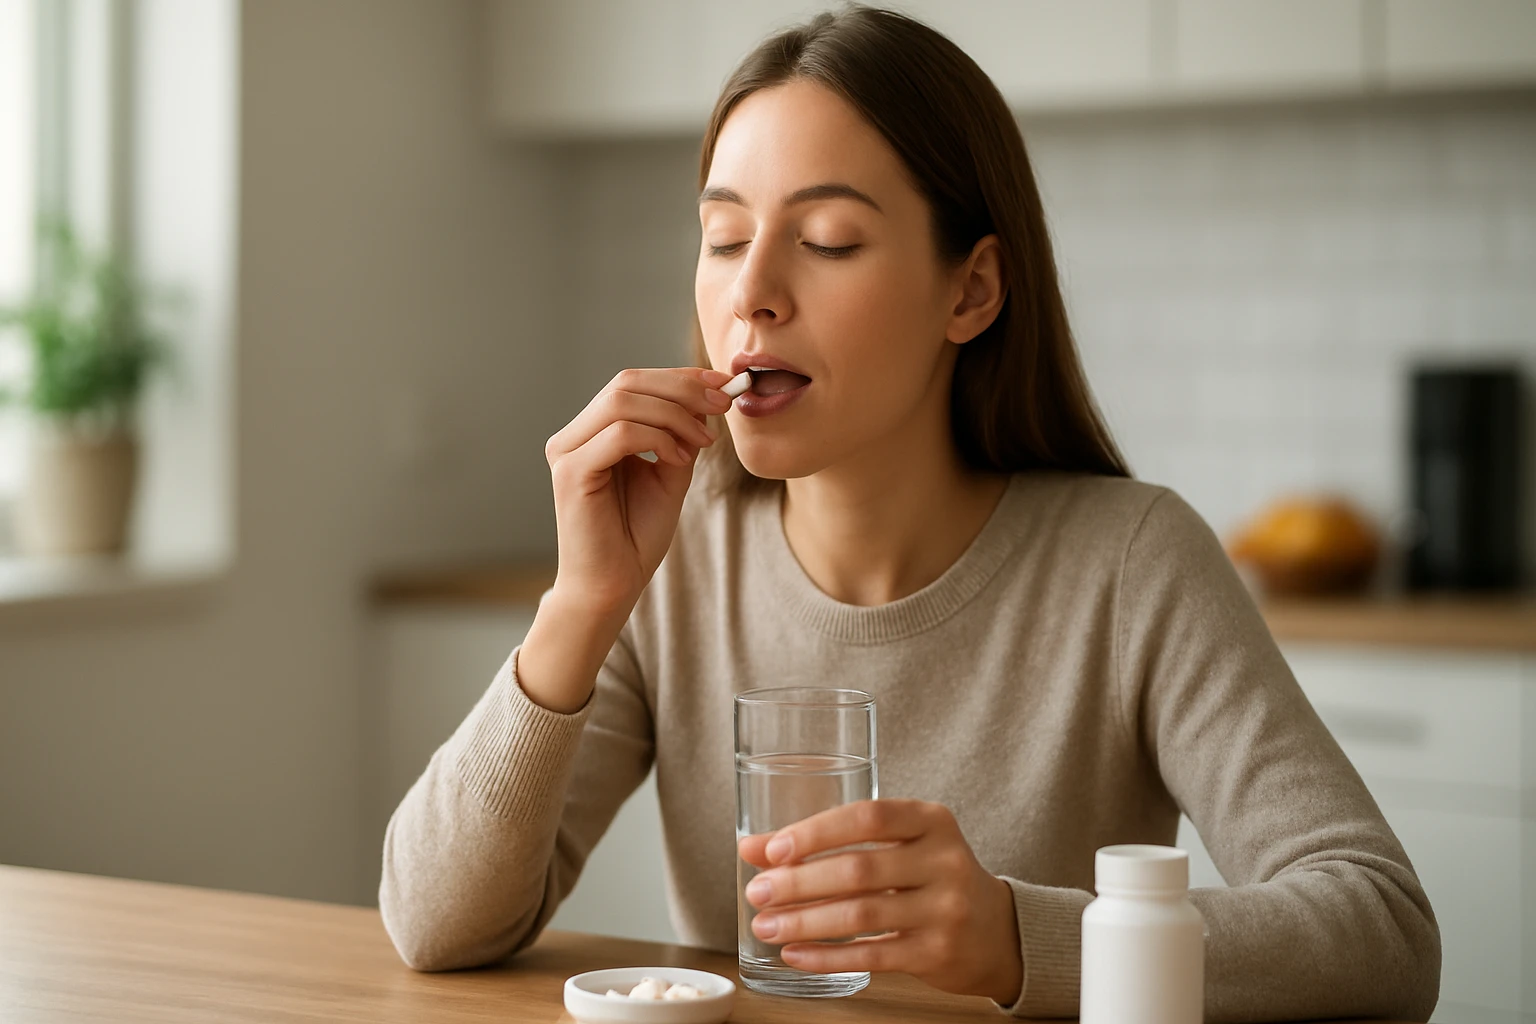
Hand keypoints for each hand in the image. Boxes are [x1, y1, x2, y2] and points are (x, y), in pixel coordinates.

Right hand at [543, 366, 733, 616]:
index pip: (632, 383)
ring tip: (703, 442)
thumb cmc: (636, 535)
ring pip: (623, 401)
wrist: (614, 586)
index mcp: (592, 432)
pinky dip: (658, 438)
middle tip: (722, 406)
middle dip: (682, 389)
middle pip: (626, 382)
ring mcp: (567, 452)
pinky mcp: (571, 472)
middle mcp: (573, 436)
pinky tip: (679, 459)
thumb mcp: (670, 474)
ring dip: (674, 415)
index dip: (679, 378)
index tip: (724, 386)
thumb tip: (704, 398)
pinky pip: (620, 434)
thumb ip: (680, 436)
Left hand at [737, 799, 1022, 1004]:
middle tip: (757, 892)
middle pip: (858, 870)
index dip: (817, 832)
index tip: (773, 849)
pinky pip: (872, 956)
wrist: (998, 931)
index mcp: (932, 820)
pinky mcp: (938, 953)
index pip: (868, 817)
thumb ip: (833, 840)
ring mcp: (946, 909)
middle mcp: (943, 861)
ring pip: (861, 916)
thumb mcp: (898, 845)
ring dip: (805, 921)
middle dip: (798, 882)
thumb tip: (753, 847)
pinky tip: (794, 953)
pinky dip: (826, 956)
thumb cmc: (931, 876)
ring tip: (765, 925)